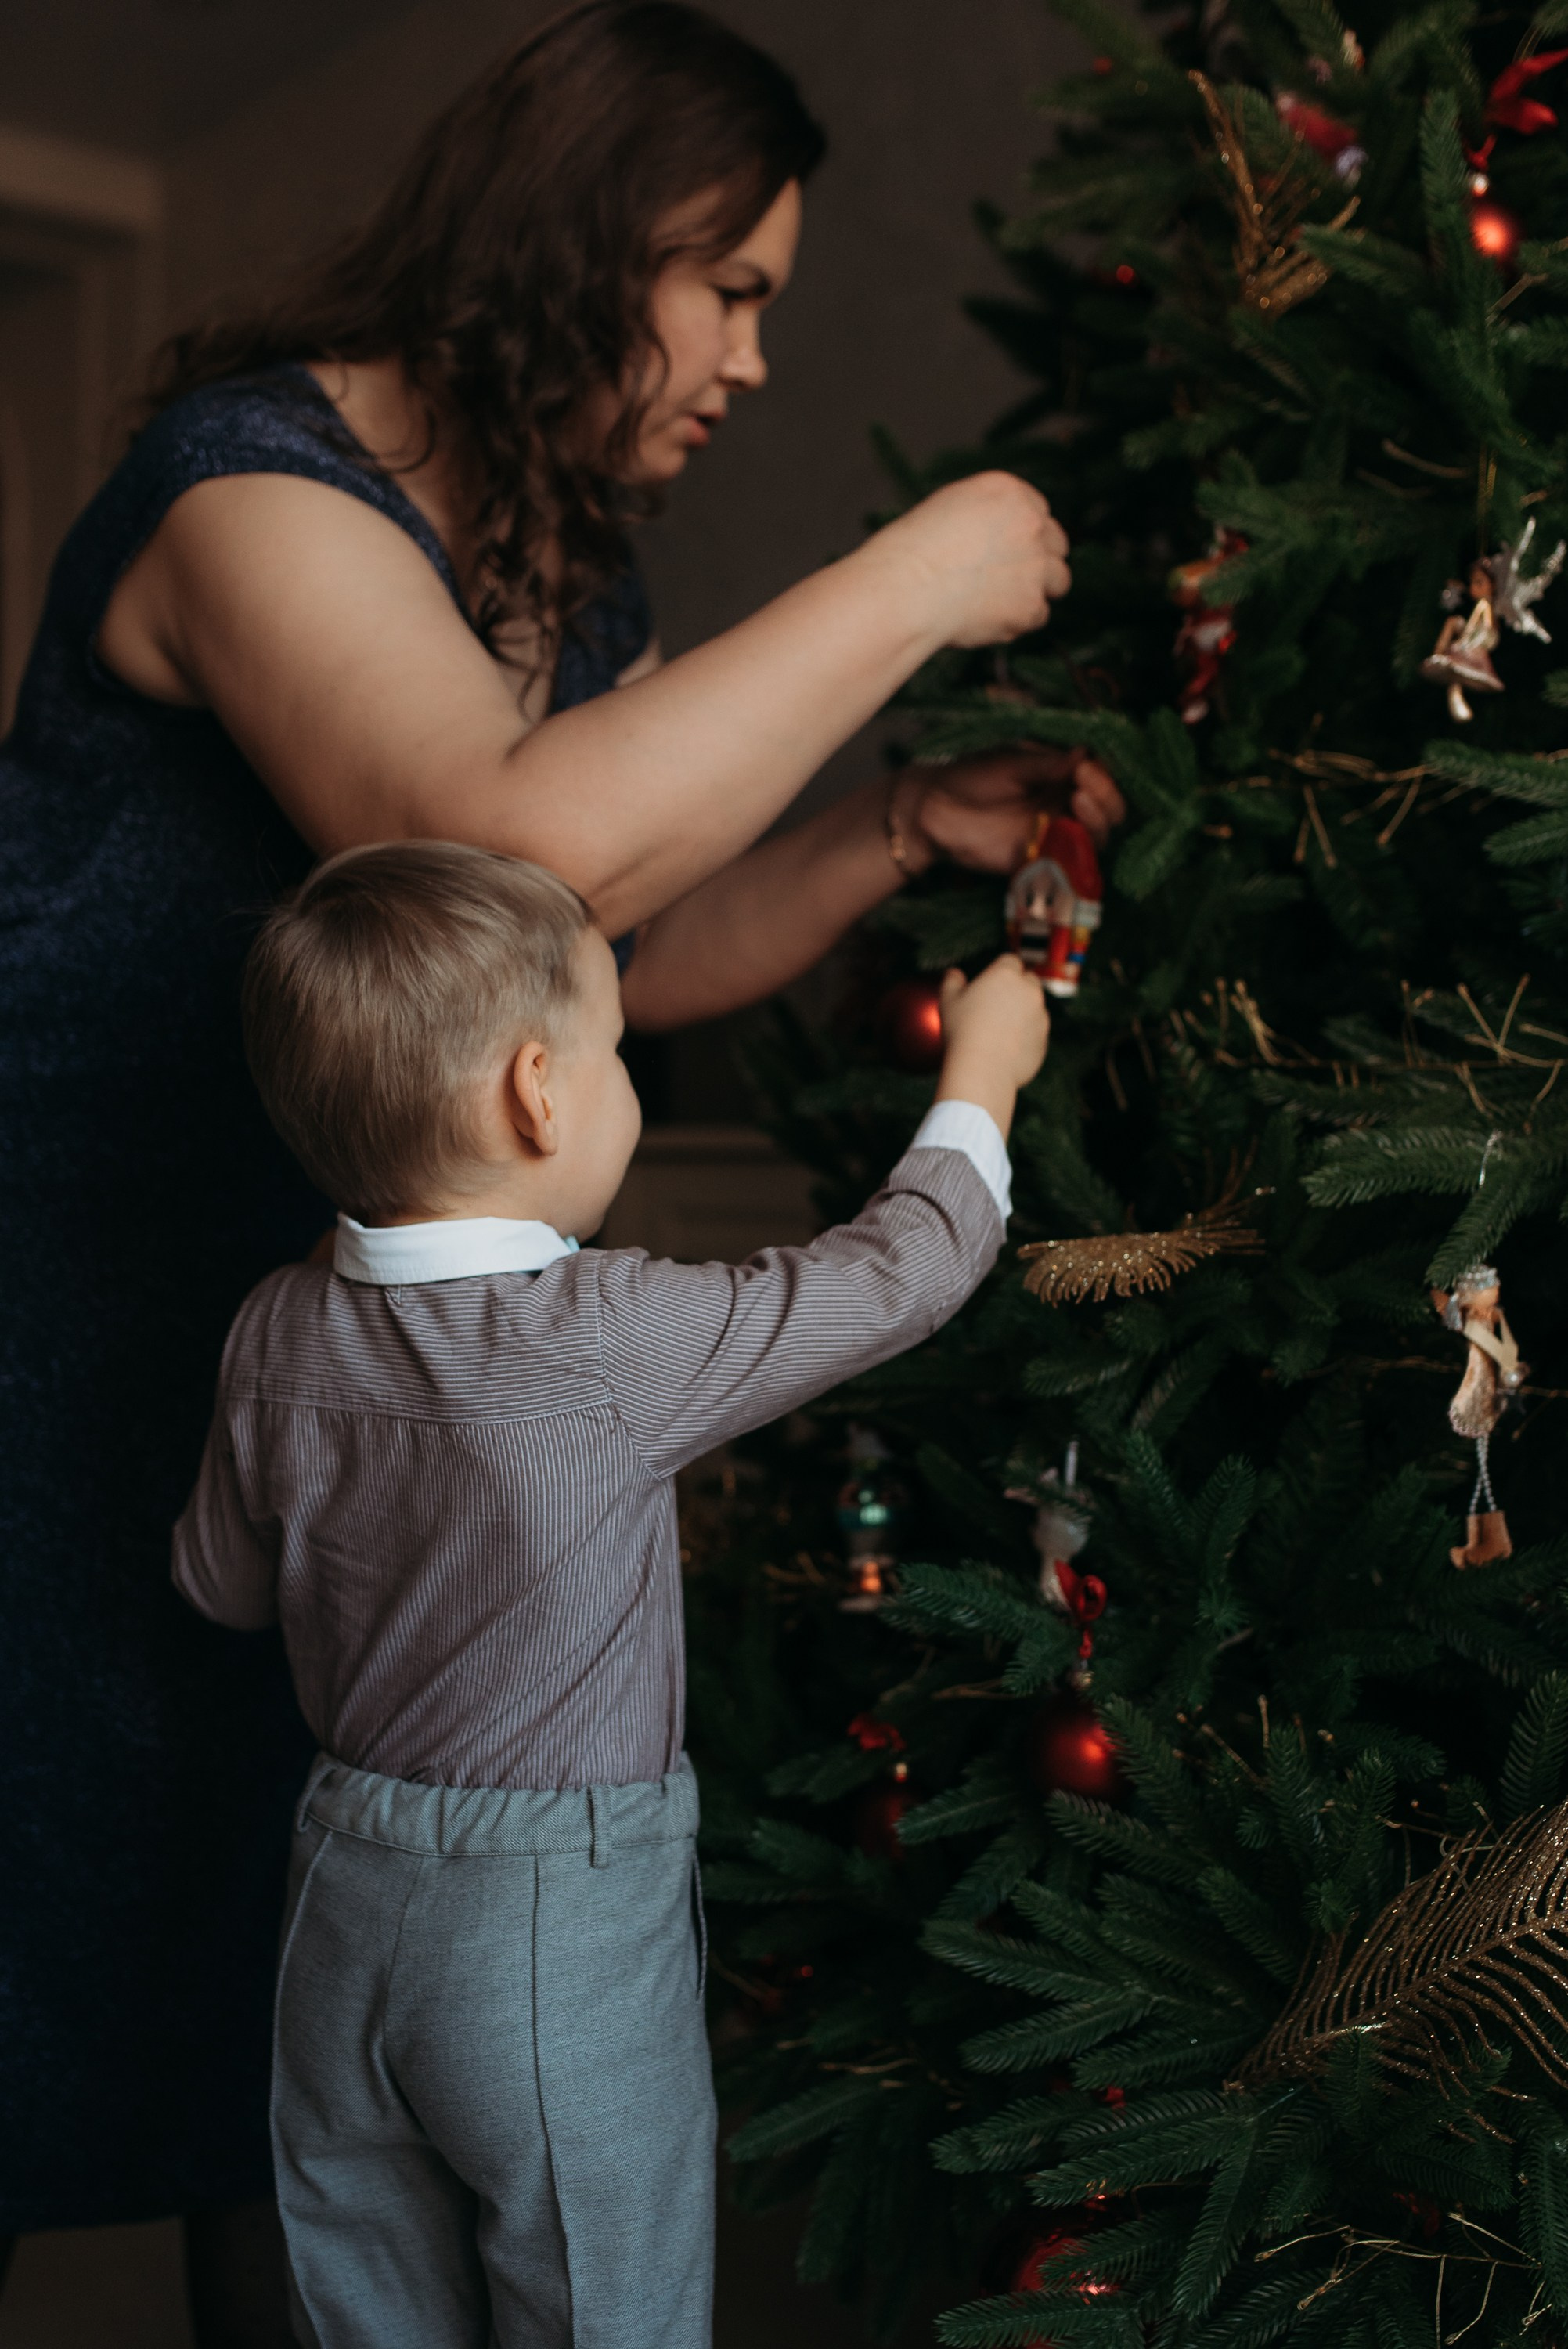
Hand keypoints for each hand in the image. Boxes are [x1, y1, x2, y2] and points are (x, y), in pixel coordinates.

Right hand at [872, 473, 1071, 648]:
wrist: (904, 589)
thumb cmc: (912, 551)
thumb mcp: (951, 508)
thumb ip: (988, 517)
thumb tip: (1004, 540)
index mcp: (1009, 492)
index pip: (1039, 512)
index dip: (1025, 535)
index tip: (1009, 551)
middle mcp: (1030, 524)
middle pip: (1056, 545)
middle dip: (1038, 561)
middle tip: (1009, 579)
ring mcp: (1035, 566)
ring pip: (1057, 581)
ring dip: (1035, 590)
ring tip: (998, 601)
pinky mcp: (1030, 606)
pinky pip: (1038, 616)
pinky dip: (1017, 620)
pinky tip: (986, 618)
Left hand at [900, 747, 1125, 874]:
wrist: (934, 811)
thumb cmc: (971, 778)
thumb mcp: (1011, 763)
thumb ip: (1047, 765)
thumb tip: (1085, 755)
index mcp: (1062, 777)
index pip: (1100, 778)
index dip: (1103, 775)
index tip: (1086, 767)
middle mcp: (1064, 806)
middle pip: (1107, 810)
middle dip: (1106, 798)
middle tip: (1084, 786)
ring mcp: (1055, 835)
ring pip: (1096, 837)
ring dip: (1097, 820)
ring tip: (1078, 801)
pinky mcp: (1041, 861)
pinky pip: (1070, 865)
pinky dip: (1079, 854)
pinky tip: (1069, 834)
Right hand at [935, 954, 1049, 1138]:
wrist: (982, 1069)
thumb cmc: (962, 1031)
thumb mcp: (948, 1000)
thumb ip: (952, 980)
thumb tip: (954, 973)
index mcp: (1006, 975)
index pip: (1010, 961)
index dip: (999, 970)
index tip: (989, 982)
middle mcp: (1029, 991)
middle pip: (1028, 980)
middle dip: (1016, 988)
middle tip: (995, 1004)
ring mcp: (1040, 1016)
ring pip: (1035, 1007)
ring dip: (1023, 1011)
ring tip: (1000, 1028)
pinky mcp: (1044, 1039)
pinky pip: (1036, 1032)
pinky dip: (1027, 1035)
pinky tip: (1007, 1046)